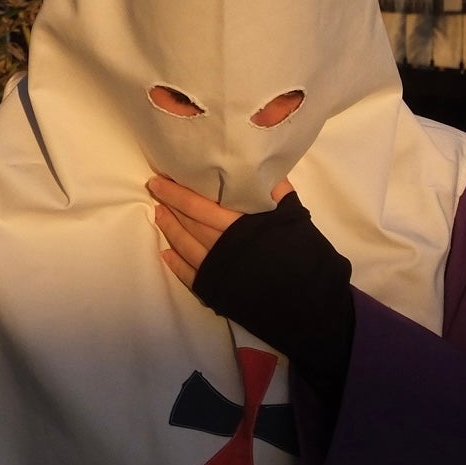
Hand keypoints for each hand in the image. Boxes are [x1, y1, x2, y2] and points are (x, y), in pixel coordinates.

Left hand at [148, 173, 294, 287]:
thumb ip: (275, 190)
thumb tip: (260, 166)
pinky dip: (175, 263)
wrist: (310, 298)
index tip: (163, 177)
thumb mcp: (293, 214)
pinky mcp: (216, 290)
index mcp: (241, 224)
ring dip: (169, 229)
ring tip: (158, 214)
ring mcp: (217, 270)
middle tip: (155, 189)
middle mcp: (224, 246)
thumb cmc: (304, 252)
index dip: (179, 191)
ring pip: (185, 246)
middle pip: (190, 223)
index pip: (200, 205)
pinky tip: (165, 253)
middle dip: (170, 204)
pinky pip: (189, 275)